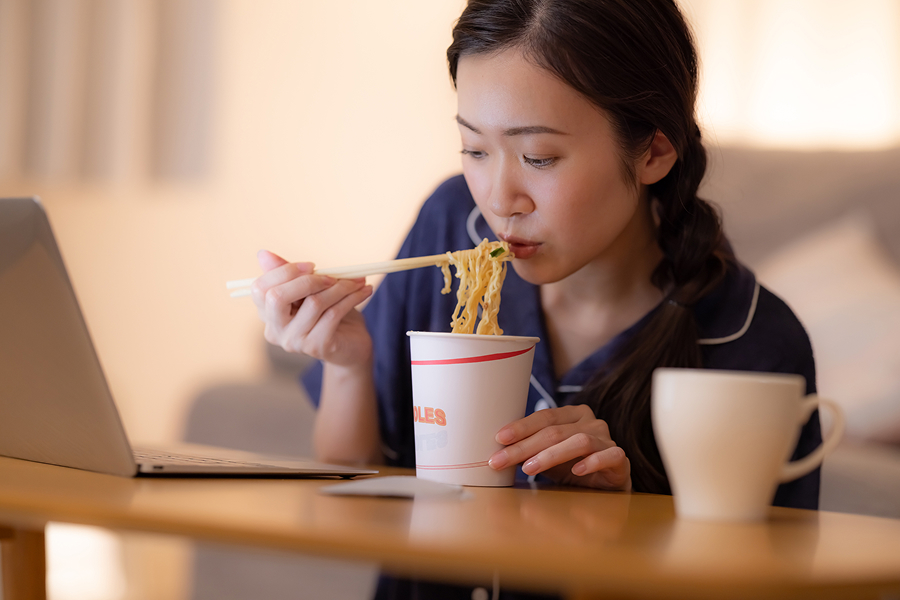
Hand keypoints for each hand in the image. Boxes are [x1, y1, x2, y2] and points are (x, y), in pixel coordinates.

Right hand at [251, 250, 373, 366]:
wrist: (352, 345)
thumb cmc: (329, 314)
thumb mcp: (310, 291)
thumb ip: (289, 275)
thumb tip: (263, 254)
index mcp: (268, 314)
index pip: (260, 288)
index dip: (284, 272)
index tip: (312, 265)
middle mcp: (275, 331)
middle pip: (277, 297)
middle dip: (307, 280)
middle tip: (332, 276)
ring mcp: (294, 342)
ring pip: (314, 302)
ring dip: (341, 286)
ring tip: (358, 281)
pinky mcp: (317, 346)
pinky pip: (333, 313)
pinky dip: (352, 297)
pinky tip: (364, 291)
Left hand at [487, 404, 631, 491]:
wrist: (606, 485)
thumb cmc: (573, 466)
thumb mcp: (547, 457)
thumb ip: (529, 451)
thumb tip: (496, 453)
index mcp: (573, 414)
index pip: (544, 416)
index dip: (521, 427)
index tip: (499, 438)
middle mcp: (591, 422)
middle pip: (555, 430)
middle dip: (524, 446)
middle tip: (501, 460)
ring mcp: (607, 439)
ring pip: (579, 441)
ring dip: (550, 455)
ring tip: (529, 468)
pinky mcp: (620, 458)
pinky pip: (608, 456)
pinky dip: (592, 462)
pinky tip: (576, 472)